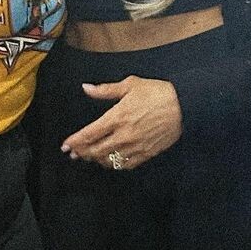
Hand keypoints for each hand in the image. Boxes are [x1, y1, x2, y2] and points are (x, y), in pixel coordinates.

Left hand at [61, 76, 181, 169]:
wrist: (184, 106)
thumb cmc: (157, 93)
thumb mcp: (130, 85)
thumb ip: (105, 90)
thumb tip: (86, 88)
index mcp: (116, 117)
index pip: (88, 134)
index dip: (74, 142)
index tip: (66, 146)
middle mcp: (123, 135)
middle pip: (95, 150)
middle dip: (81, 153)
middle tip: (73, 154)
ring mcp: (135, 147)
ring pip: (109, 160)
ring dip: (96, 159)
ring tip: (89, 157)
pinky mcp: (146, 153)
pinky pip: (126, 164)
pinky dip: (114, 165)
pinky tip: (110, 161)